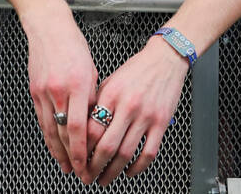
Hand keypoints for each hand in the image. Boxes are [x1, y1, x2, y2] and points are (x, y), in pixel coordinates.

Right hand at [24, 11, 98, 177]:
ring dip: (58, 152)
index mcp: (77, 84)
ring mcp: (43, 92)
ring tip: (66, 167)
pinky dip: (49, 136)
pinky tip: (54, 147)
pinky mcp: (34, 91)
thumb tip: (96, 121)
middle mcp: (58, 90)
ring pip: (50, 130)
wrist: (48, 27)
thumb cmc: (73, 44)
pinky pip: (42, 120)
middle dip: (72, 158)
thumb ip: (92, 97)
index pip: (79, 128)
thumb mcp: (91, 70)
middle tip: (81, 174)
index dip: (82, 151)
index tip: (87, 166)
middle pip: (64, 134)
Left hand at [83, 38, 188, 185]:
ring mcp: (145, 116)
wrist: (164, 60)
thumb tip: (81, 129)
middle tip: (86, 177)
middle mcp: (127, 106)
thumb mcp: (109, 81)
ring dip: (112, 172)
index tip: (76, 160)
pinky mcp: (161, 123)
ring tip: (103, 179)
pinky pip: (149, 152)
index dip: (81, 150)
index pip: (90, 129)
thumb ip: (96, 103)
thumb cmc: (135, 70)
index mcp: (111, 95)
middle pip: (106, 146)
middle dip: (93, 167)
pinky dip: (137, 167)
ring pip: (126, 153)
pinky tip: (129, 172)